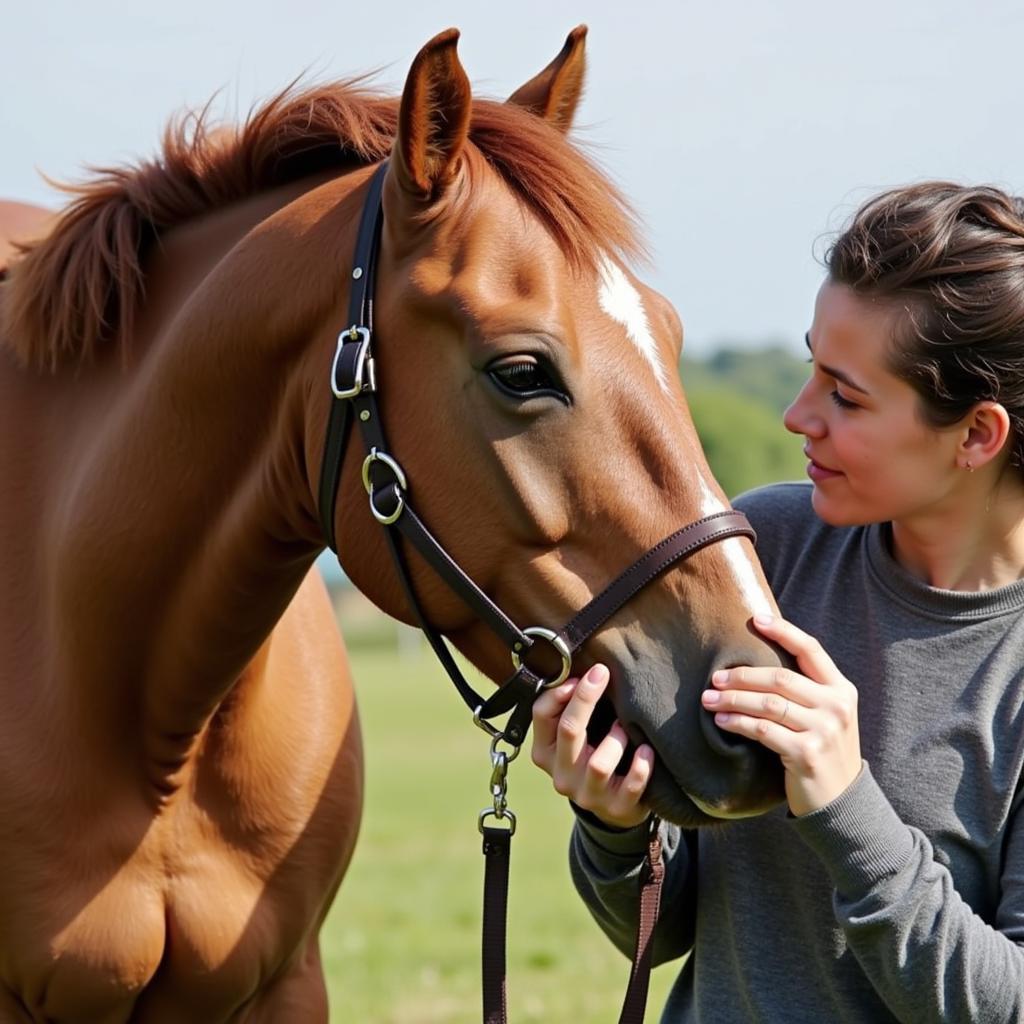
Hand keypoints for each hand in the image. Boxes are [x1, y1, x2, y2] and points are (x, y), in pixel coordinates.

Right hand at [531, 663, 653, 828]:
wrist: (613, 804)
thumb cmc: (592, 754)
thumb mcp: (574, 735)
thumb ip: (568, 708)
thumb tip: (582, 672)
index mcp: (544, 752)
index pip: (541, 714)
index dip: (560, 690)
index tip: (584, 673)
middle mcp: (561, 775)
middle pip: (569, 730)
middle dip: (586, 698)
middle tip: (602, 674)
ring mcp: (587, 795)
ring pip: (599, 764)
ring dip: (616, 739)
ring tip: (625, 727)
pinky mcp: (616, 808)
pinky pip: (631, 786)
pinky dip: (641, 766)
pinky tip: (647, 751)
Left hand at [700, 614, 861, 816]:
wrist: (842, 802)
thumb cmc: (823, 751)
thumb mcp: (826, 716)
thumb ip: (805, 690)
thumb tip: (757, 662)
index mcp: (841, 689)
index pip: (811, 649)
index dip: (783, 631)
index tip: (755, 620)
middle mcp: (836, 706)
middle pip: (780, 678)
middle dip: (742, 676)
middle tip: (715, 678)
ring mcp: (824, 730)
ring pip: (768, 703)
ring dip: (733, 699)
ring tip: (710, 699)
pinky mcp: (807, 753)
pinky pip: (763, 730)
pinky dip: (738, 723)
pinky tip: (722, 721)